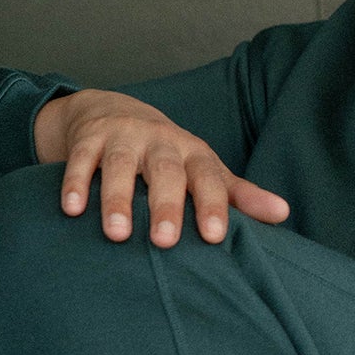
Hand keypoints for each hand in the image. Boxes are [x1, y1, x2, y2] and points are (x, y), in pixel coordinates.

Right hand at [34, 89, 289, 247]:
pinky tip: (71, 210)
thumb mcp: (205, 170)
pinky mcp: (89, 140)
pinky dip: (74, 183)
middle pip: (166, 171)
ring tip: (117, 234)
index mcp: (194, 154)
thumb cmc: (170, 156)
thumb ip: (239, 195)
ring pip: (120, 165)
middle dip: (166, 204)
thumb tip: (283, 214)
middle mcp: (161, 143)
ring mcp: (123, 138)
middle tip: (166, 241)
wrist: (115, 112)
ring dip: (117, 198)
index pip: (208, 178)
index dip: (213, 205)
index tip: (214, 237)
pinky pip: (80, 160)